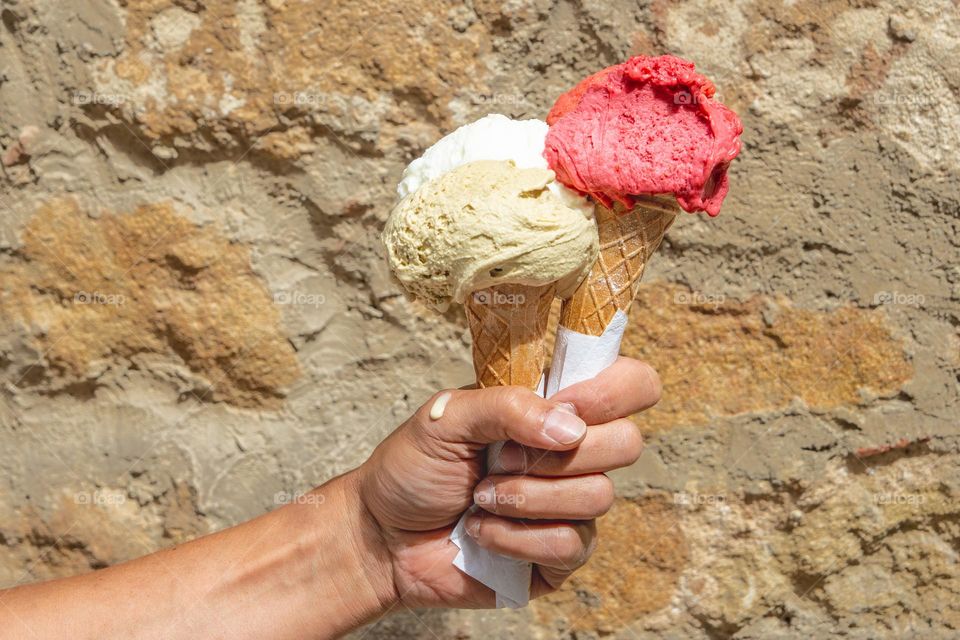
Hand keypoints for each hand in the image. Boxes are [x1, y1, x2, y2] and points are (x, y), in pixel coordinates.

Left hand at [353, 357, 661, 608]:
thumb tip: (571, 428)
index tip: (568, 405)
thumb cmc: (413, 468)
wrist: (381, 535)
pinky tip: (483, 532)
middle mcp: (572, 452)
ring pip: (598, 496)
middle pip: (626, 443)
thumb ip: (507, 406)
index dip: (612, 391)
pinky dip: (517, 537)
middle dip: (554, 455)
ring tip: (481, 497)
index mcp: (554, 406)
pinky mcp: (559, 555)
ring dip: (527, 497)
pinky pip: (571, 544)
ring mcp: (570, 505)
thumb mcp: (447, 417)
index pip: (630, 384)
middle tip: (500, 458)